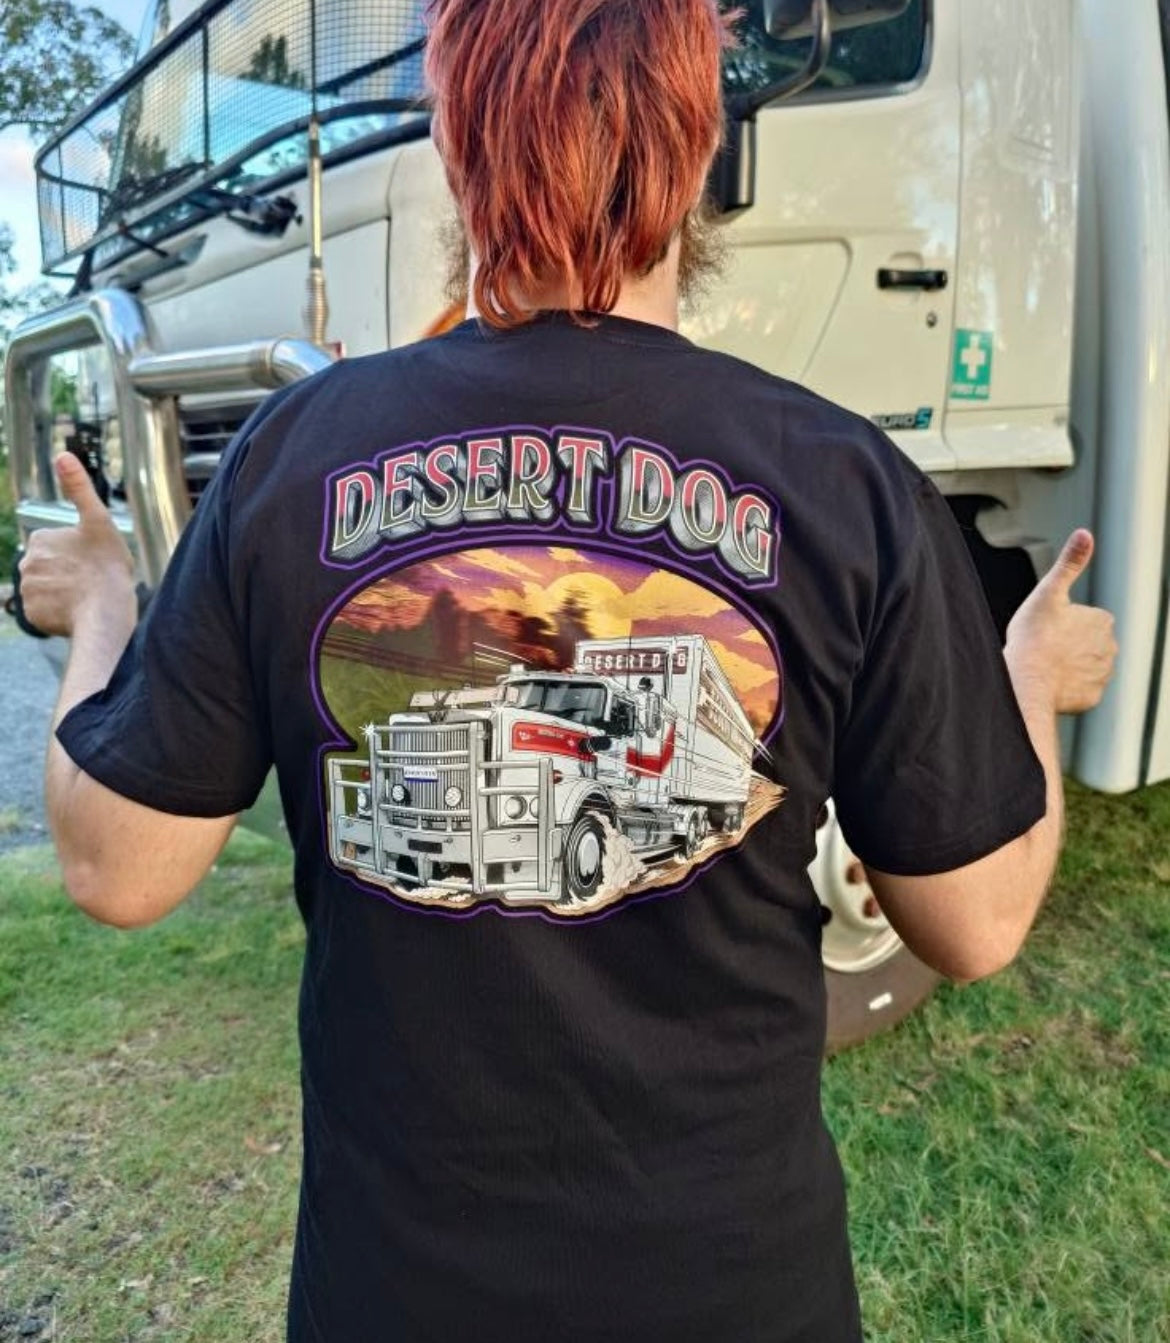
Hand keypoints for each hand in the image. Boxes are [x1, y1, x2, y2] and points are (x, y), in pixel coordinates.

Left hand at [18, 455, 135, 638]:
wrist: (105, 613)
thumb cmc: (106, 567)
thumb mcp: (99, 522)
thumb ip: (79, 488)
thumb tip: (62, 455)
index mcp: (40, 539)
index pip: (55, 545)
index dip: (76, 553)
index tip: (92, 561)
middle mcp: (27, 564)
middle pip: (49, 568)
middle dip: (66, 574)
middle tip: (91, 581)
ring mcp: (28, 591)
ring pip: (46, 590)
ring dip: (62, 594)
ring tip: (86, 599)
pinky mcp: (32, 615)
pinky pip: (44, 613)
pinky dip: (58, 614)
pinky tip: (76, 612)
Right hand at [1005, 529, 1117, 714]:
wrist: (1026, 683)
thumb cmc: (1034, 638)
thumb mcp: (1048, 592)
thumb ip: (1070, 563)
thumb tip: (1084, 534)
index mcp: (1103, 621)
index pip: (1084, 619)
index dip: (1062, 622)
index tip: (1047, 628)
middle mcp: (1111, 649)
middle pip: (1086, 643)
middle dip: (1068, 645)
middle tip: (1043, 647)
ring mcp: (1102, 676)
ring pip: (1083, 667)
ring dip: (1067, 666)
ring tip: (1044, 666)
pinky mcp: (1092, 698)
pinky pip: (1079, 690)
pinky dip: (1065, 688)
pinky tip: (1048, 683)